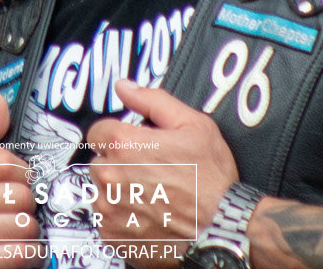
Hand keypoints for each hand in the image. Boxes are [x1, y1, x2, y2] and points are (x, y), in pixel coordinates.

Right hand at [0, 93, 44, 268]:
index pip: (9, 162)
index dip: (21, 176)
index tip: (11, 187)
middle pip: (22, 195)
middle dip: (25, 210)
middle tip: (6, 219)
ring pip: (28, 225)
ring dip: (27, 236)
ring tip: (7, 239)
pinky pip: (27, 252)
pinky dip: (29, 257)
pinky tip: (10, 257)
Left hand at [86, 80, 238, 268]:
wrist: (223, 229)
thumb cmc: (212, 180)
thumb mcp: (193, 125)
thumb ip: (152, 101)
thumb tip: (125, 87)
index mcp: (124, 144)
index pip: (98, 131)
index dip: (119, 137)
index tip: (136, 147)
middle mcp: (110, 176)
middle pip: (99, 161)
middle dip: (119, 163)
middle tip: (150, 172)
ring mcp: (109, 209)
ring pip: (100, 191)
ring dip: (118, 191)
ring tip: (151, 195)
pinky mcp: (111, 235)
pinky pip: (106, 220)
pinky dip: (121, 218)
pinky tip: (147, 215)